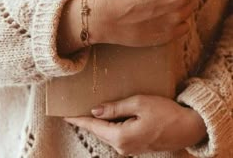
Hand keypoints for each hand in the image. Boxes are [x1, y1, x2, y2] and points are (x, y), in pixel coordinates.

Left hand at [65, 95, 206, 155]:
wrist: (188, 127)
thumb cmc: (165, 112)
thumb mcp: (139, 103)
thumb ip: (116, 108)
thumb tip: (96, 111)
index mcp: (121, 137)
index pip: (94, 127)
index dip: (79, 120)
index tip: (65, 115)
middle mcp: (123, 147)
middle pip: (98, 132)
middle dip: (86, 122)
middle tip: (74, 111)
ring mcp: (130, 148)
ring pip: (107, 134)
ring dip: (97, 124)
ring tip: (87, 112)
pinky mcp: (136, 145)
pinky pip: (116, 136)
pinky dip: (108, 127)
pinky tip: (106, 118)